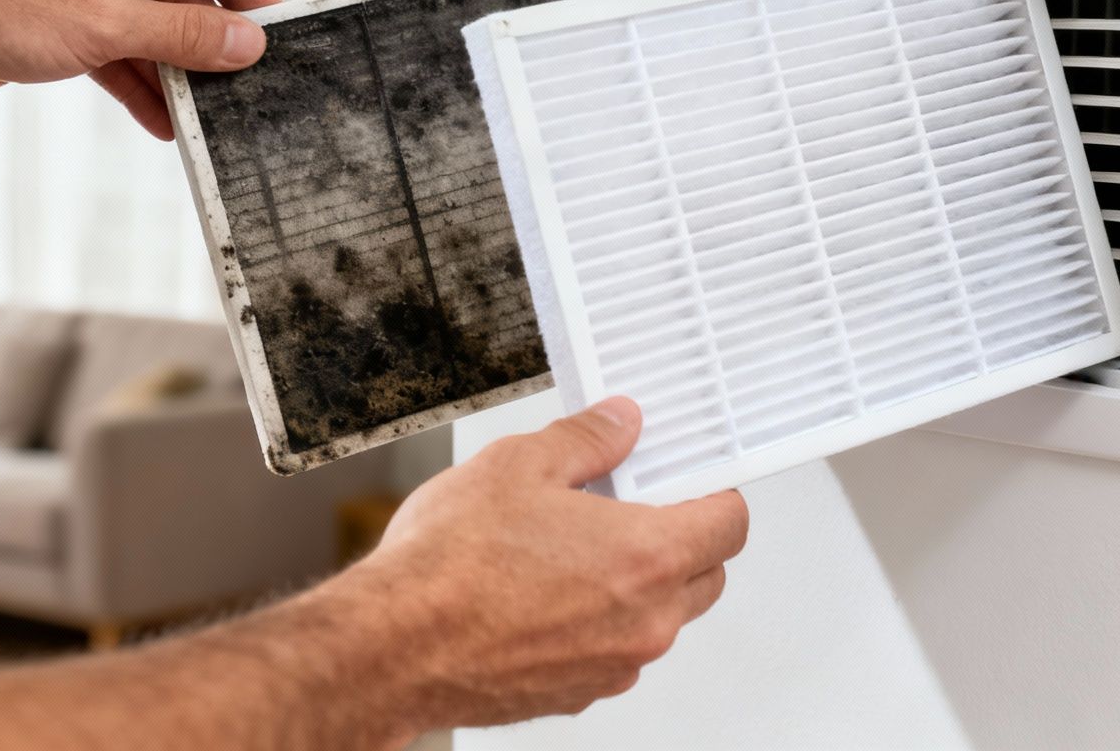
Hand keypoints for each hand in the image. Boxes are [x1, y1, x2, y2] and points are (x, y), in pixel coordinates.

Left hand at [0, 0, 280, 138]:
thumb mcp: (107, 25)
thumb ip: (183, 36)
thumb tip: (245, 43)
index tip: (279, 31)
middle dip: (207, 43)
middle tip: (244, 87)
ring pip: (149, 26)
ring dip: (172, 71)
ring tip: (203, 116)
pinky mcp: (60, 15)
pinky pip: (116, 46)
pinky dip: (136, 79)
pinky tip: (159, 120)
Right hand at [357, 397, 749, 729]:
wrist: (390, 647)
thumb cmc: (449, 567)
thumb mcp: (519, 465)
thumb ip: (587, 440)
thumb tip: (620, 424)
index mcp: (648, 558)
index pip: (729, 523)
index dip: (714, 492)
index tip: (688, 478)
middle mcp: (645, 623)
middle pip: (706, 576)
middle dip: (682, 538)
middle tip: (627, 506)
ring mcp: (613, 666)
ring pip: (659, 618)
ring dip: (637, 585)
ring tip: (571, 549)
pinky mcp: (577, 694)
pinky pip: (612, 651)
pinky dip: (597, 623)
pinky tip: (543, 593)